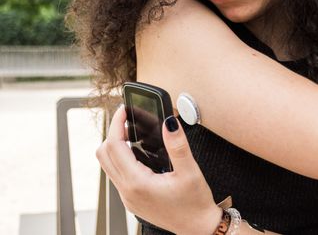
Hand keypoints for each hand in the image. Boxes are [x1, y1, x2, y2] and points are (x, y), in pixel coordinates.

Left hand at [96, 105, 221, 234]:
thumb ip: (178, 145)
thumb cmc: (194, 204)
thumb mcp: (190, 171)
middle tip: (128, 121)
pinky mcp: (132, 199)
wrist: (197, 228)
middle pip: (103, 154)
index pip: (114, 146)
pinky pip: (116, 174)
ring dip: (114, 146)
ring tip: (131, 134)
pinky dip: (120, 158)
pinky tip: (137, 153)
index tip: (123, 110)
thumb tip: (169, 122)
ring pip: (107, 165)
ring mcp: (127, 197)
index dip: (116, 124)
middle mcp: (127, 191)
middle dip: (112, 133)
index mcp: (137, 183)